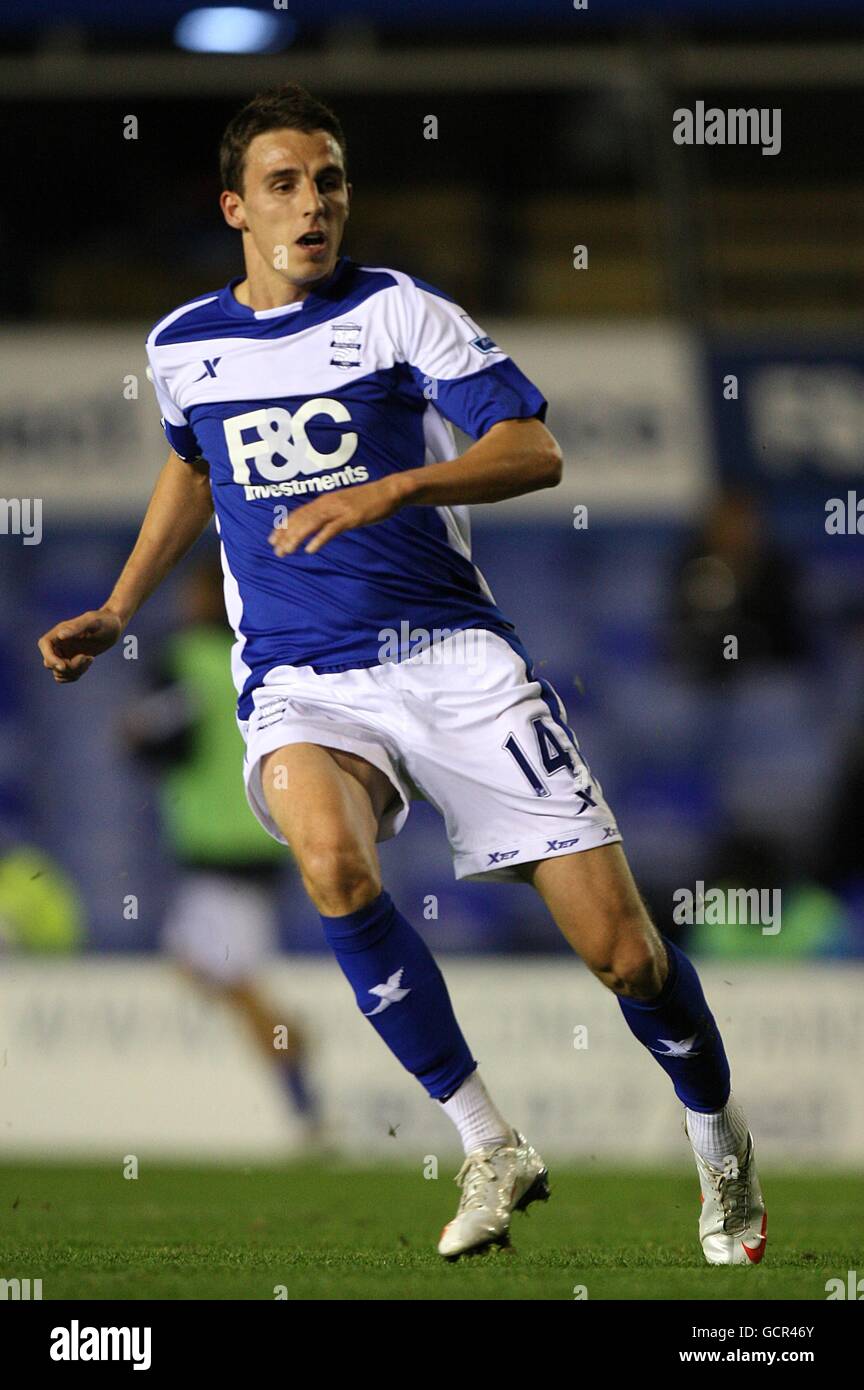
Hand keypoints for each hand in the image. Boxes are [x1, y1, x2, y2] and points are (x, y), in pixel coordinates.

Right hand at [37, 608, 123, 683]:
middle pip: (50, 663)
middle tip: (86, 657)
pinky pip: (65, 675)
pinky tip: (89, 662)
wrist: (114, 626)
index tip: (64, 666)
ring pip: (58, 672)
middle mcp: (59, 643)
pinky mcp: (72, 661)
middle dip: (68, 667)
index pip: (44, 645)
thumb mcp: (93, 622)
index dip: (50, 657)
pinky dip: (75, 675)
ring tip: (90, 658)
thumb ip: (77, 628)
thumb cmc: (104, 621)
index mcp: (60, 631)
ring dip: (74, 671)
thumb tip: (60, 635)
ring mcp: (64, 653)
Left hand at [268, 475, 409, 555]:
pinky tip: (310, 549)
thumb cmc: (368, 500)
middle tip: (276, 550)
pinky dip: (319, 539)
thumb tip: (319, 523)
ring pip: (311, 524)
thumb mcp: (344, 504)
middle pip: (301, 520)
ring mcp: (339, 510)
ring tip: (286, 551)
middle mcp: (328, 503)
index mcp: (325, 500)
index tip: (273, 539)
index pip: (298, 513)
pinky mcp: (351, 518)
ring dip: (297, 538)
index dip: (284, 526)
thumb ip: (331, 512)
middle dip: (286, 535)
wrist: (388, 491)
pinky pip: (331, 530)